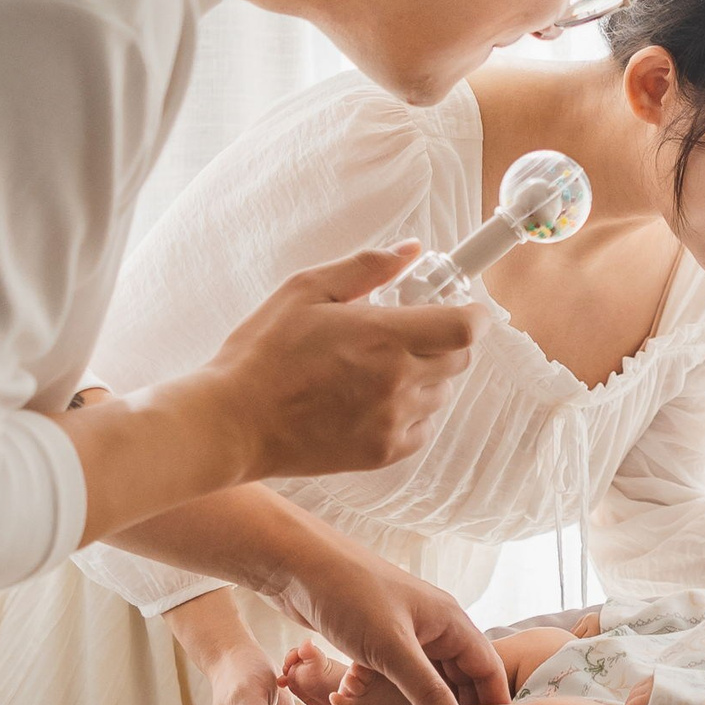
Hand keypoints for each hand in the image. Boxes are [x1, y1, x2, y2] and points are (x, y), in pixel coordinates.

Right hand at [201, 245, 481, 481]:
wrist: (234, 422)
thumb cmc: (263, 353)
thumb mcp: (306, 290)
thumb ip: (365, 267)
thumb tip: (410, 250)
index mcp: (385, 337)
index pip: (466, 328)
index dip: (471, 314)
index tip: (457, 307)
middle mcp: (399, 382)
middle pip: (460, 360)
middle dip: (444, 341)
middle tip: (406, 333)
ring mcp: (394, 422)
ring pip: (440, 394)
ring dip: (424, 377)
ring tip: (378, 368)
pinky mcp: (383, 453)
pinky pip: (421, 428)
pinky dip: (409, 412)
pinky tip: (372, 400)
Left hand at [286, 549, 510, 704]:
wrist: (298, 565)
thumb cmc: (348, 596)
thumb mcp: (392, 650)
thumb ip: (428, 693)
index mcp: (450, 621)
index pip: (489, 668)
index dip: (494, 704)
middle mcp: (435, 624)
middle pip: (464, 674)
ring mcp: (408, 629)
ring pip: (432, 674)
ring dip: (430, 701)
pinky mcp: (381, 635)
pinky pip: (403, 670)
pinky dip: (402, 691)